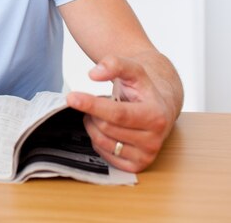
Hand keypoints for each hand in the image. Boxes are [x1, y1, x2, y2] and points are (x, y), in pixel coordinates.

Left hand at [66, 55, 173, 172]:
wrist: (159, 107)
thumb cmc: (143, 89)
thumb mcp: (133, 69)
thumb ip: (115, 64)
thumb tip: (94, 74)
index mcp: (156, 116)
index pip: (117, 114)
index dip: (92, 105)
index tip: (71, 98)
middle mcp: (154, 139)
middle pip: (106, 127)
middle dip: (93, 111)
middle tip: (98, 102)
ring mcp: (146, 155)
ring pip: (102, 141)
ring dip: (93, 124)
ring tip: (102, 113)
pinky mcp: (136, 166)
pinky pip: (104, 154)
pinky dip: (98, 139)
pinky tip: (106, 128)